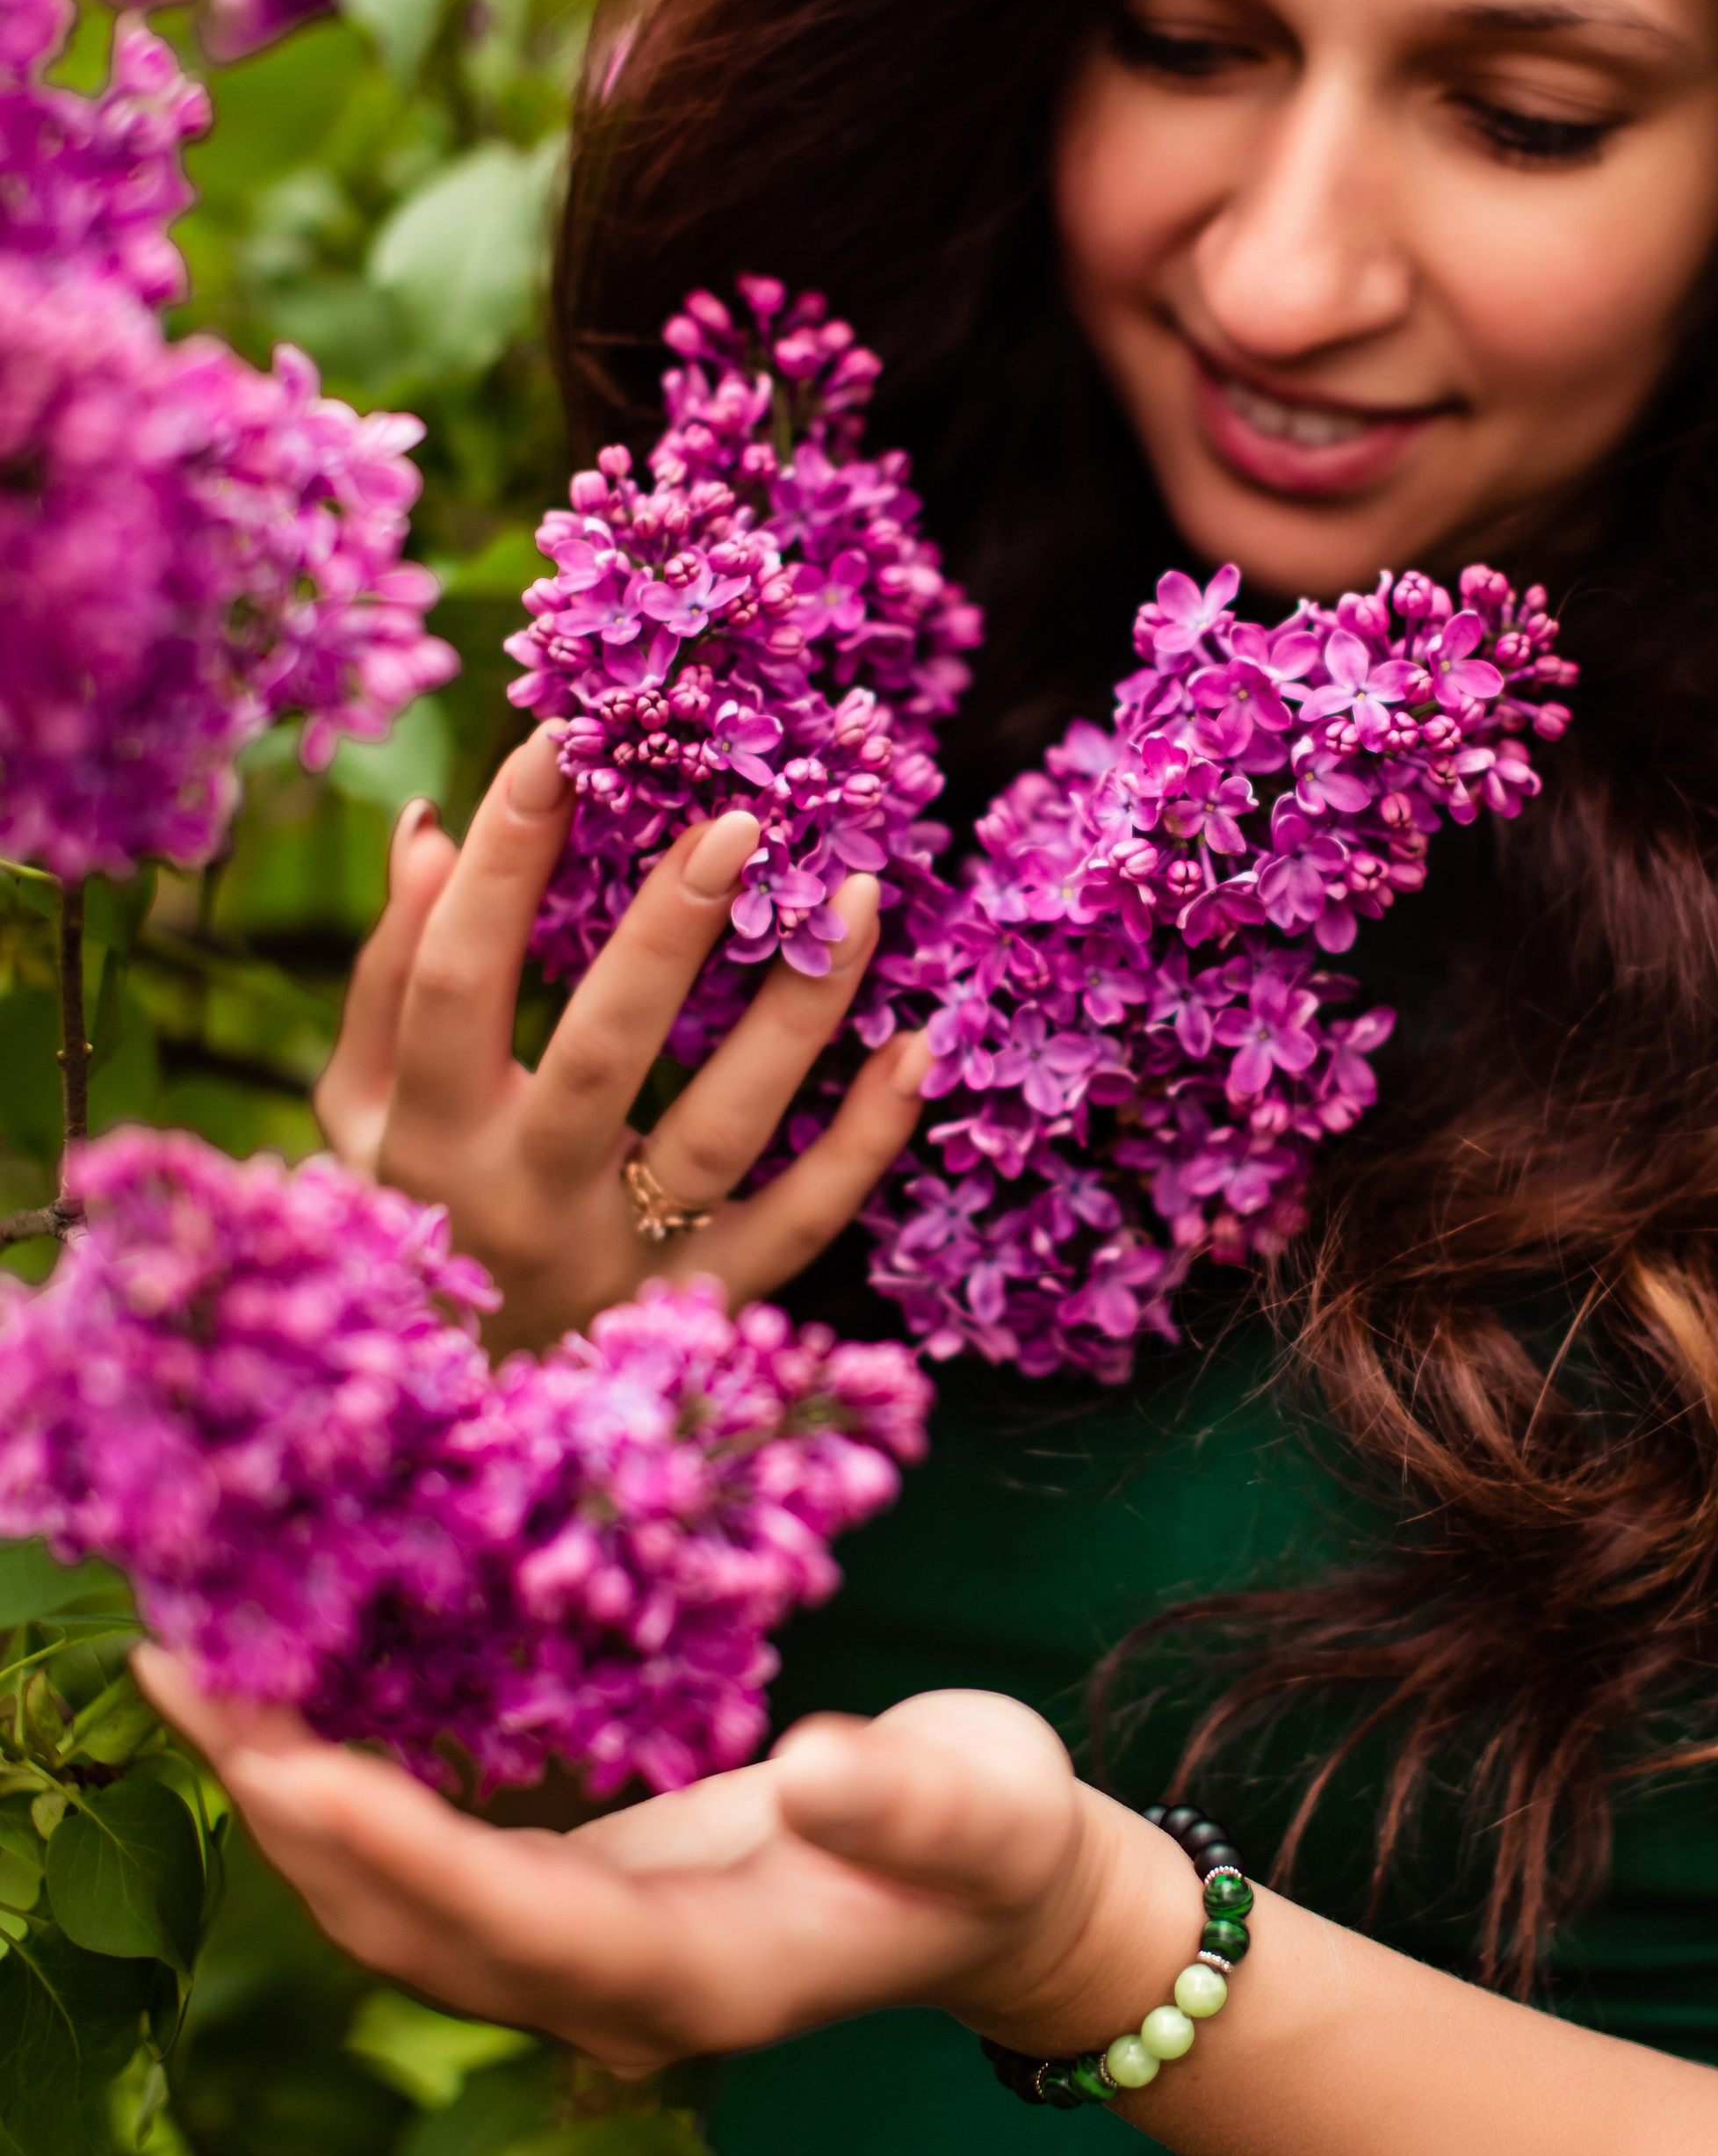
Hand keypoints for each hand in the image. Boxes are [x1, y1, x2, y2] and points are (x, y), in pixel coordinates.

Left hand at [134, 1656, 1201, 2080]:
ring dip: (286, 1799)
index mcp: (701, 1979)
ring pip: (391, 1908)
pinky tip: (293, 1699)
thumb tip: (811, 1766)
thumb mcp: (984, 1805)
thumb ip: (904, 1798)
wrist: (1010, 1908)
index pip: (515, 1920)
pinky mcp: (572, 1903)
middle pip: (407, 1930)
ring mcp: (581, 1960)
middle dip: (287, 1811)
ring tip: (196, 1670)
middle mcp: (612, 1991)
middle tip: (187, 1668)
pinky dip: (344, 1791)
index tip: (288, 1759)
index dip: (399, 1850)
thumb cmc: (1002, 1842)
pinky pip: (424, 1864)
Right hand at [313, 726, 929, 1350]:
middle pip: (601, 1052)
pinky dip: (867, 1142)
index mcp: (428, 1136)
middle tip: (734, 821)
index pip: (456, 979)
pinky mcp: (710, 1306)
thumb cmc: (414, 1219)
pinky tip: (917, 1048)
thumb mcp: (363, 1110)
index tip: (558, 748)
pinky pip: (803, 1223)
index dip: (500, 862)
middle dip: (665, 934)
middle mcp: (527, 1199)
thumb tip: (434, 825)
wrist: (457, 1407)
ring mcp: (626, 1261)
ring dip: (797, 1016)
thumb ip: (390, 974)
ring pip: (724, 1132)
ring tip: (856, 903)